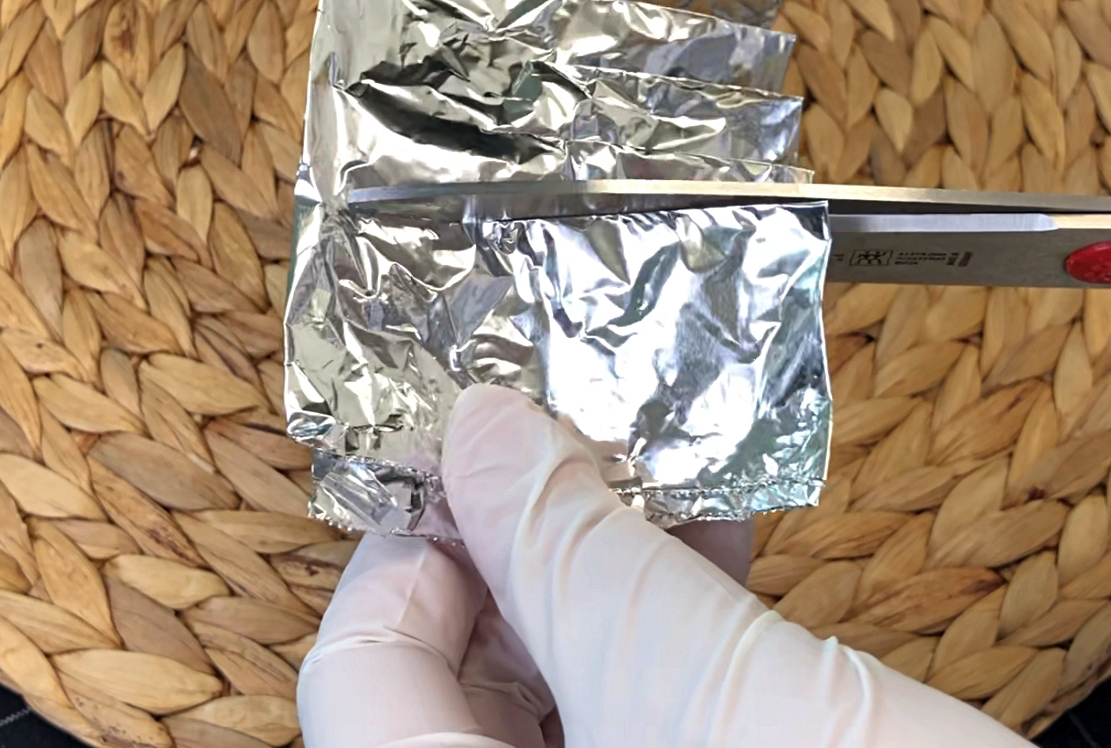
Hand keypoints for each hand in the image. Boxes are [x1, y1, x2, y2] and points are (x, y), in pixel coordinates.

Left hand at [298, 386, 1028, 746]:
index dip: (414, 542)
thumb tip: (479, 433)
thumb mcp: (709, 686)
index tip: (484, 453)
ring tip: (654, 477)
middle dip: (518, 547)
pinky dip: (661, 629)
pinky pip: (631, 717)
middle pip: (446, 679)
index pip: (357, 670)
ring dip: (598, 575)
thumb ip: (572, 550)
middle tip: (575, 449)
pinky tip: (713, 549)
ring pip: (548, 695)